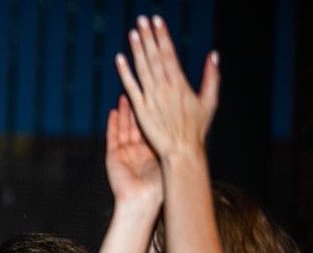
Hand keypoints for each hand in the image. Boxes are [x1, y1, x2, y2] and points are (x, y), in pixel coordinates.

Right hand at [105, 95, 161, 204]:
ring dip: (125, 113)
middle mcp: (138, 151)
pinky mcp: (113, 156)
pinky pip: (112, 136)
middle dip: (139, 108)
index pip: (153, 129)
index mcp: (152, 153)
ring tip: (125, 96)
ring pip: (124, 128)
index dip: (155, 113)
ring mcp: (124, 153)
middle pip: (137, 125)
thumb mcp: (169, 163)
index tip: (159, 99)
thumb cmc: (158, 187)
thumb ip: (172, 147)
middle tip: (141, 92)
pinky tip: (114, 111)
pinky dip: (113, 124)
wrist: (142, 200)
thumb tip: (185, 132)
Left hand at [115, 15, 218, 159]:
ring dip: (137, 49)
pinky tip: (120, 59)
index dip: (162, 36)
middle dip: (149, 37)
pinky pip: (131, 87)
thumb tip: (214, 55)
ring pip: (142, 68)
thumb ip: (211, 77)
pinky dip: (125, 72)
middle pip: (155, 57)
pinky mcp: (140, 109)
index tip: (157, 21)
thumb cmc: (197, 129)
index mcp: (181, 83)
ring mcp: (151, 98)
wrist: (182, 151)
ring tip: (133, 32)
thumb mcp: (209, 101)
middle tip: (142, 19)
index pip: (169, 54)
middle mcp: (165, 88)